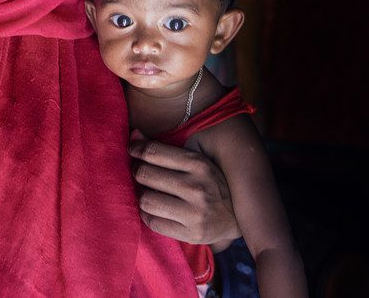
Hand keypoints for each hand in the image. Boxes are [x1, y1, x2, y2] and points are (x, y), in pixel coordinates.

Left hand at [128, 131, 239, 246]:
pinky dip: (148, 215)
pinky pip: (153, 222)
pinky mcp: (192, 234)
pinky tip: (156, 210)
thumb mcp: (195, 162)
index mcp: (199, 164)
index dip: (136, 149)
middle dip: (138, 172)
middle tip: (141, 175)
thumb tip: (134, 134)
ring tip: (149, 193)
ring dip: (142, 196)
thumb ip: (164, 150)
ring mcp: (195, 213)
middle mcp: (197, 187)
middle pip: (145, 175)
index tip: (132, 151)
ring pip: (146, 200)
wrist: (236, 217)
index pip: (153, 152)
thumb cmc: (209, 184)